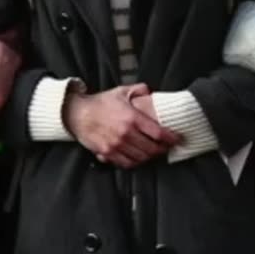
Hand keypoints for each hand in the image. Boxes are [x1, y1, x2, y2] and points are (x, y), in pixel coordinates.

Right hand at [64, 84, 181, 168]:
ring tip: (155, 152)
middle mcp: (125, 134)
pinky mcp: (107, 154)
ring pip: (140, 158)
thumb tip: (151, 92)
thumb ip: (139, 90)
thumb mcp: (121, 91)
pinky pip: (126, 163)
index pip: (158, 133)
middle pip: (152, 149)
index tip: (177, 139)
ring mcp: (116, 146)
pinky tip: (139, 157)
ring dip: (150, 157)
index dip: (171, 138)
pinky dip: (136, 162)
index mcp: (132, 118)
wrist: (77, 113)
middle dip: (163, 149)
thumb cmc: (100, 102)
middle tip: (167, 147)